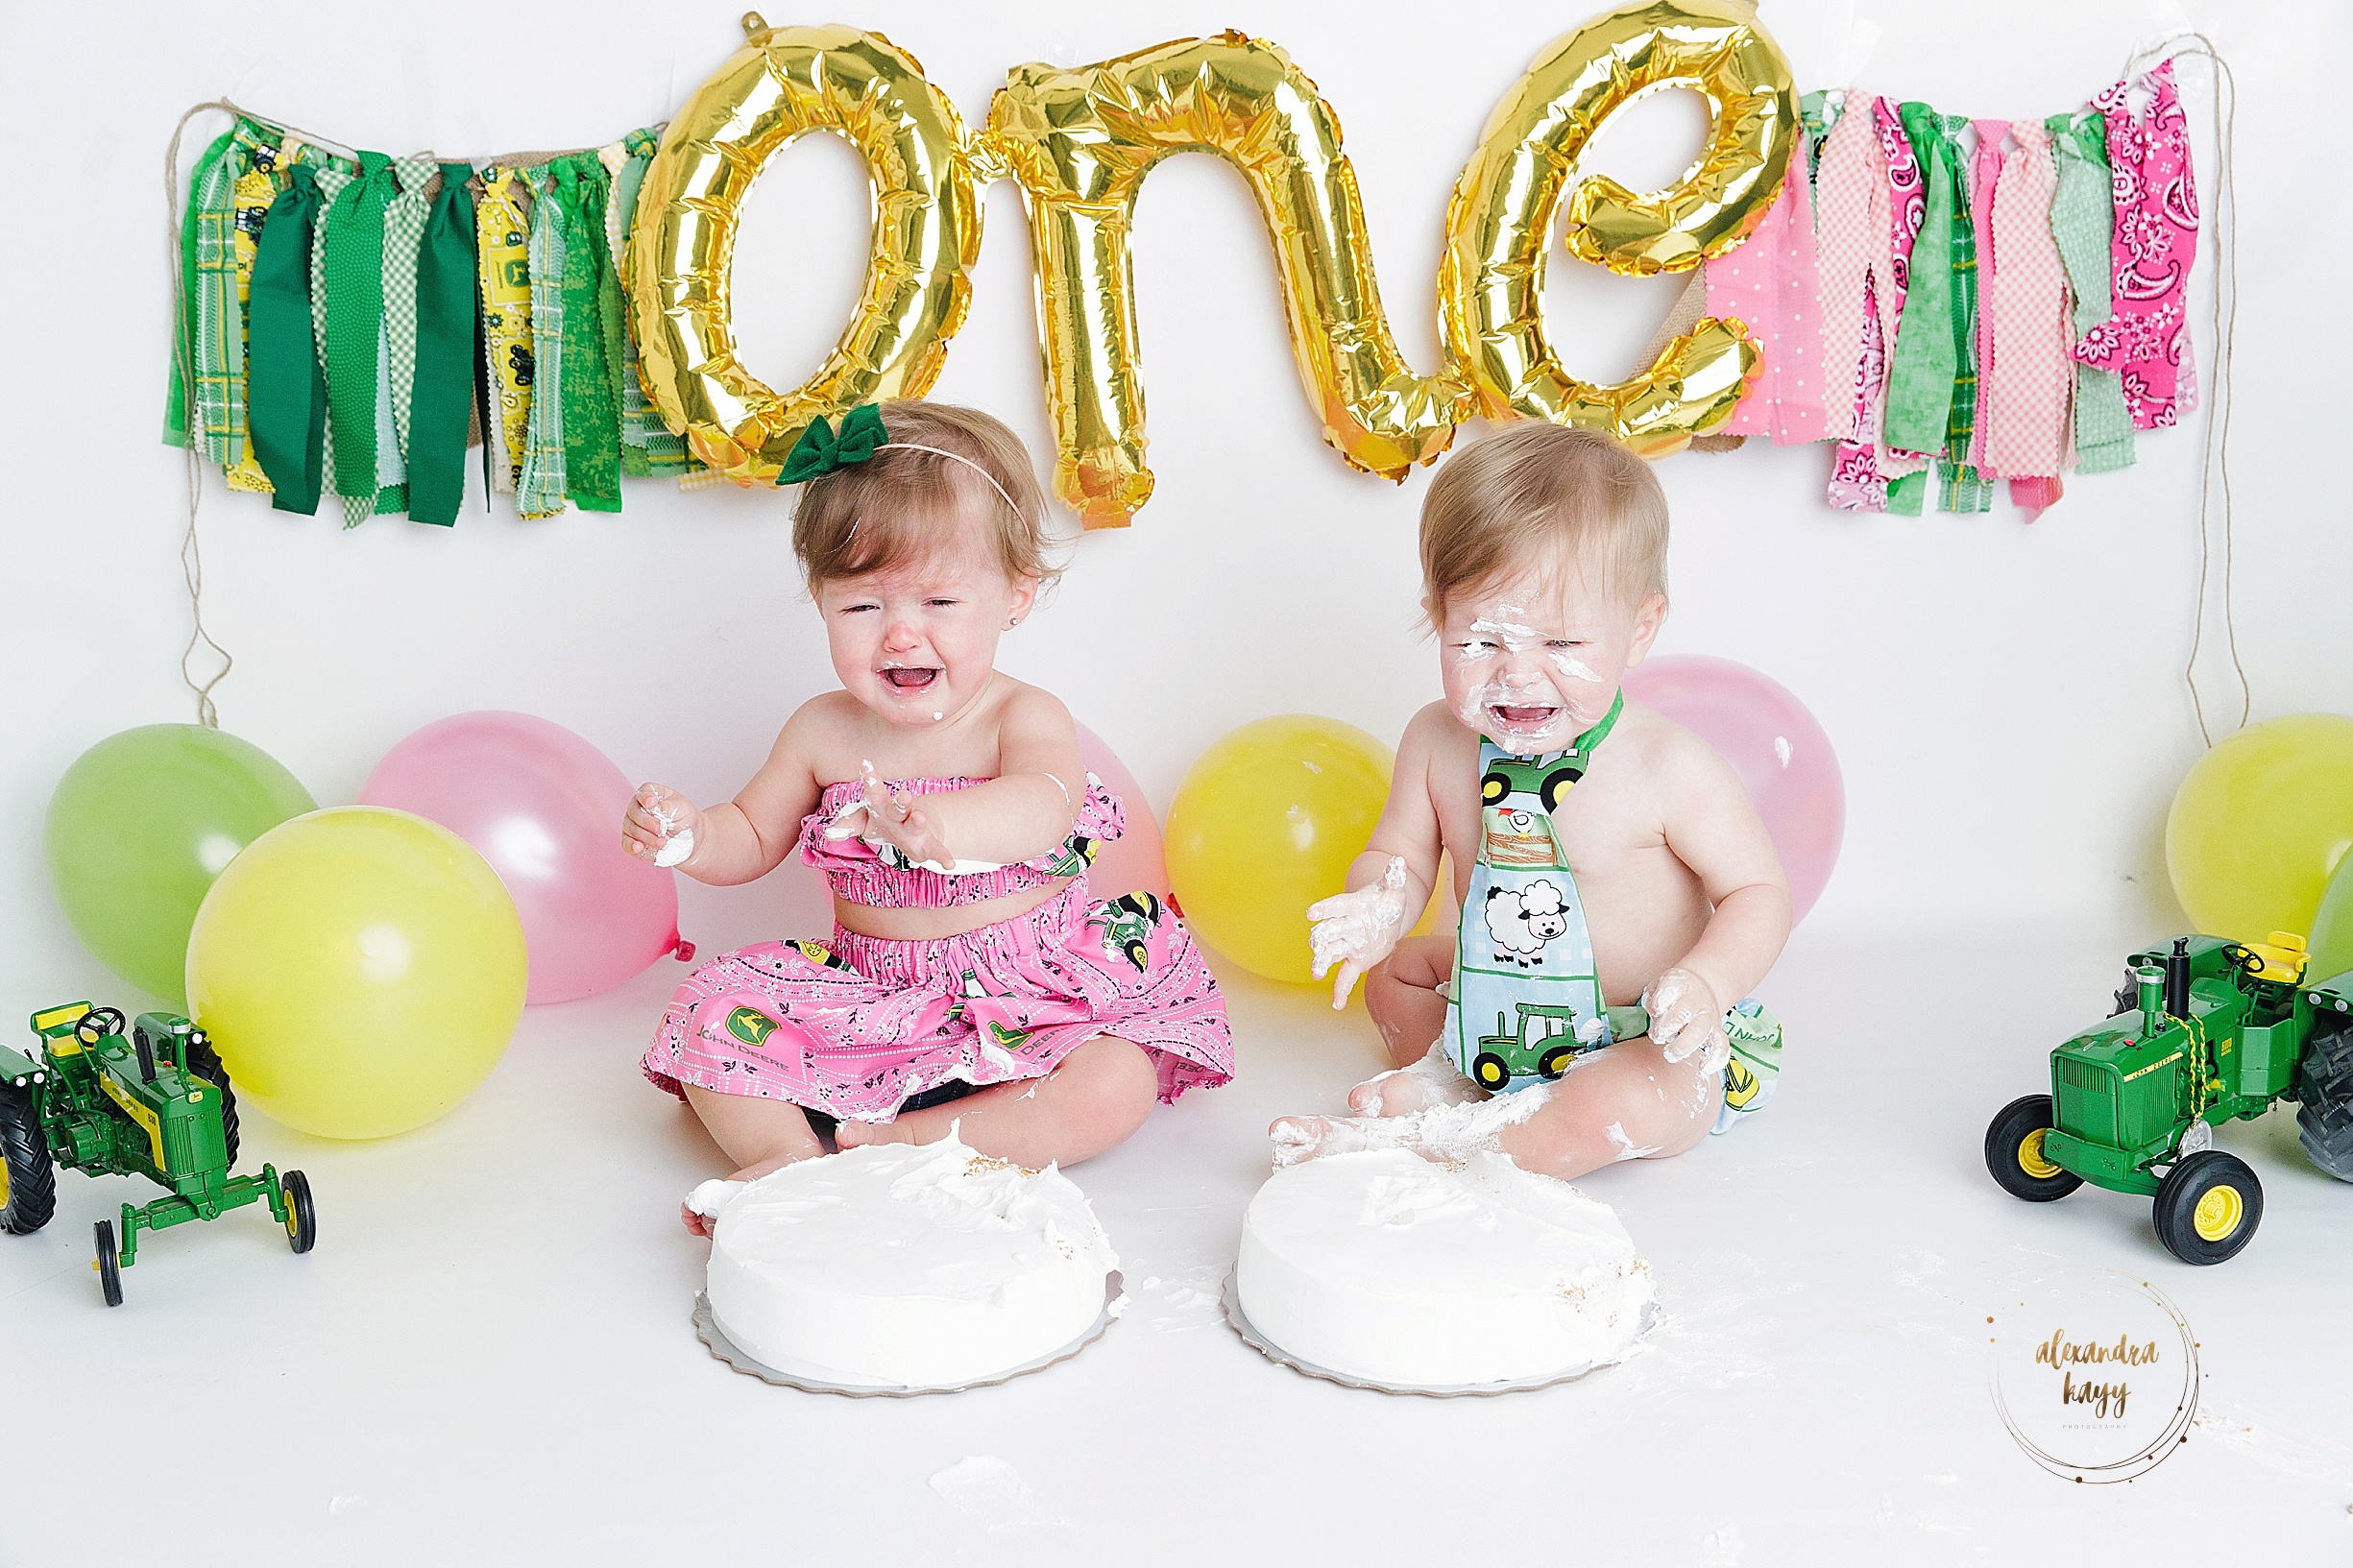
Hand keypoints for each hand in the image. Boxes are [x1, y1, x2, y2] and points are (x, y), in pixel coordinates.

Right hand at [624, 783, 703, 868]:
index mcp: (651, 794)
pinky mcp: (632, 842)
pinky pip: (627, 844)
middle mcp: (637, 808)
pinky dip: (632, 846)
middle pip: (634, 812)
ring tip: (663, 842)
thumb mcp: (682, 808)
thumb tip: (655, 807)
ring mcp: (632, 825)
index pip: (643, 792)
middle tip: (662, 829)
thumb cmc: (685, 818)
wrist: (690, 839)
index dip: (645, 798)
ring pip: (632, 829)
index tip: (652, 804)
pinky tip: (639, 847)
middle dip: (648, 822)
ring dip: (647, 837)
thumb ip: (668, 806)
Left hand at [826, 764, 952, 867]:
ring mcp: (916, 829)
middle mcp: (901, 815)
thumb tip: (828, 834)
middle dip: (901, 802)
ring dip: (918, 820)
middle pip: (899, 807)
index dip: (871, 780)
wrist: (913, 830)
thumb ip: (847, 825)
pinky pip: (936, 851)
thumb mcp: (863, 821)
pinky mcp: (927, 846)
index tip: (866, 764)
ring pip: (917, 824)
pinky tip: (949, 864)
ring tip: (919, 818)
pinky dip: (943, 856)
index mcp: (883, 806)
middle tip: (904, 794)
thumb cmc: (883, 822)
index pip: (875, 793)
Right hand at [1307, 856, 1411, 1010]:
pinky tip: (1337, 1003)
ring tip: (1317, 972)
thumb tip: (1398, 862)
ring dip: (1322, 962)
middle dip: (1320, 938)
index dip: (1323, 909)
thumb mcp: (1392, 887)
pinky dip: (1340, 989)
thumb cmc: (1385, 899)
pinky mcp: (1354, 960)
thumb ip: (1393, 877)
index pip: (1334, 906)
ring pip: (1330, 953)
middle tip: (1314, 945)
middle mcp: (1343, 926)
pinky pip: (1344, 976)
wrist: (1385, 915)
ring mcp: (1347, 944)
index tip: (1311, 913)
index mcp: (1349, 906)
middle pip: (1327, 931)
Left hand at [1642, 965, 1726, 1072]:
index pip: (1671, 988)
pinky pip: (1722, 1045)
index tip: (1654, 1009)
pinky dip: (1716, 1059)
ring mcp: (1708, 1016)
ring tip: (1670, 1054)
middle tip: (1657, 1036)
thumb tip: (1655, 1013)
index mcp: (1680, 983)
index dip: (1660, 1000)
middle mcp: (1696, 999)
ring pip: (1701, 1031)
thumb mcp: (1659, 986)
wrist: (1702, 987)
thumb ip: (1654, 998)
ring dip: (1683, 1045)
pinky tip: (1704, 1068)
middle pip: (1684, 1012)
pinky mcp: (1716, 1031)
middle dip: (1668, 1026)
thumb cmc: (1674, 992)